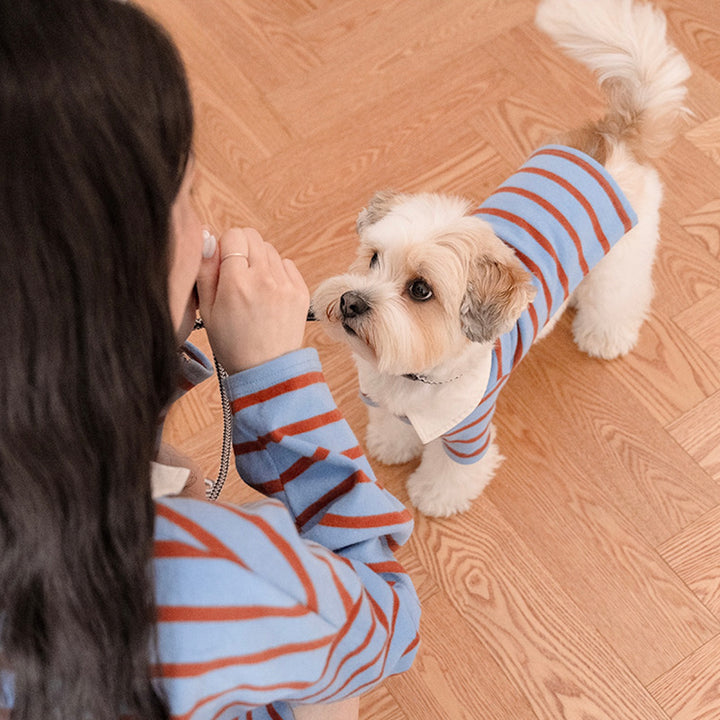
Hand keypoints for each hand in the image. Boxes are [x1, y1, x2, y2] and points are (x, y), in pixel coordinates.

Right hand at [196, 227, 309, 373]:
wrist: (266, 369)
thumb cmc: (233, 344)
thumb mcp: (206, 309)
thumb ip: (205, 270)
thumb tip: (207, 238)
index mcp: (236, 282)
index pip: (232, 235)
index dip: (224, 247)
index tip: (222, 265)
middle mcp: (264, 278)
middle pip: (252, 236)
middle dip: (241, 249)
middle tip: (237, 275)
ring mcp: (286, 284)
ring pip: (270, 249)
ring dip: (259, 260)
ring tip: (253, 288)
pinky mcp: (301, 291)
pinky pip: (287, 264)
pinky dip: (277, 272)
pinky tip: (268, 293)